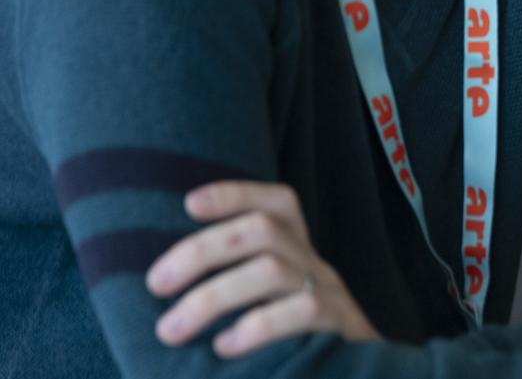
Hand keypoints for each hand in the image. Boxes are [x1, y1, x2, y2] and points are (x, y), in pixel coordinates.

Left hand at [147, 181, 378, 357]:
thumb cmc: (298, 349)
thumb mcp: (272, 309)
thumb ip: (236, 294)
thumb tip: (161, 289)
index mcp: (298, 256)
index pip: (278, 204)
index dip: (237, 194)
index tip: (189, 204)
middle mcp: (315, 265)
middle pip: (263, 230)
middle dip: (202, 250)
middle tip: (156, 283)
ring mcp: (332, 295)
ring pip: (273, 270)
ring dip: (213, 296)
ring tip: (171, 329)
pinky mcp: (342, 328)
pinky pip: (304, 312)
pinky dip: (259, 326)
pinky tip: (225, 348)